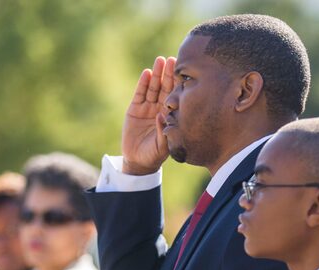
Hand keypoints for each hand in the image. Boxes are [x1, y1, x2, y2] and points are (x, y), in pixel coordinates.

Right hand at [121, 56, 175, 174]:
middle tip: (173, 60)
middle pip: (165, 88)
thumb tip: (162, 116)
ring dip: (157, 75)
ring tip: (160, 61)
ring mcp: (147, 108)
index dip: (178, 84)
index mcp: (170, 116)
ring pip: (153, 88)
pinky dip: (143, 84)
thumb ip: (163, 131)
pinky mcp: (135, 109)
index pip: (175, 96)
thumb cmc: (154, 155)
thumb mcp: (162, 146)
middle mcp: (160, 109)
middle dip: (169, 74)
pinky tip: (147, 73)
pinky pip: (140, 94)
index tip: (183, 72)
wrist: (138, 160)